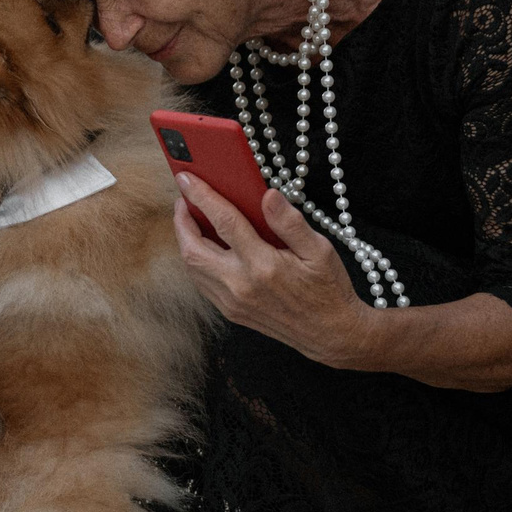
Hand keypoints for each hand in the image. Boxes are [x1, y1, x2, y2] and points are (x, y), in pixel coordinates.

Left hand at [172, 175, 374, 366]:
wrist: (330, 333)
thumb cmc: (327, 289)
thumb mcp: (320, 250)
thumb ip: (290, 222)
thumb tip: (268, 195)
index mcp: (263, 266)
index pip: (224, 222)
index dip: (202, 196)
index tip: (187, 177)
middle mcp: (240, 285)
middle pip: (193, 248)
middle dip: (182, 220)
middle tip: (184, 198)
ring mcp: (232, 301)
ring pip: (192, 267)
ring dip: (185, 240)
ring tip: (192, 218)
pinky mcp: (230, 311)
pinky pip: (201, 282)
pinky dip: (196, 259)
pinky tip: (205, 245)